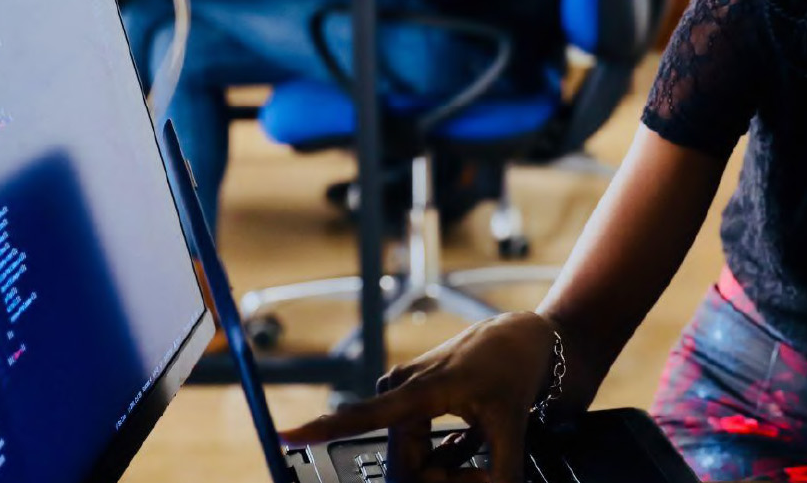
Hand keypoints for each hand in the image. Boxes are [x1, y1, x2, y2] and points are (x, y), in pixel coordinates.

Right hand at [281, 312, 558, 482]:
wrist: (520, 338)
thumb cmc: (512, 370)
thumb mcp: (512, 425)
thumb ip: (500, 471)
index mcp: (421, 389)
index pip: (364, 416)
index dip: (322, 429)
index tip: (286, 435)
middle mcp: (402, 388)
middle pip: (404, 460)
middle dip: (442, 479)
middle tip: (481, 476)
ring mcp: (404, 392)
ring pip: (412, 457)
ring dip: (444, 470)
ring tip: (478, 460)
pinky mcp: (409, 397)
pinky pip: (416, 446)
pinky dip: (442, 457)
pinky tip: (466, 446)